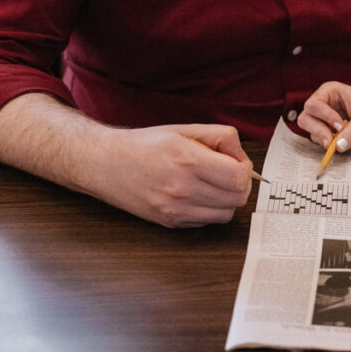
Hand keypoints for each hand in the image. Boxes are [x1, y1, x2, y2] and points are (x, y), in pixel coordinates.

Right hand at [88, 123, 253, 227]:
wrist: (104, 164)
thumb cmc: (143, 145)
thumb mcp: (183, 129)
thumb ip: (220, 137)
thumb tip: (241, 155)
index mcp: (188, 160)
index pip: (239, 177)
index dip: (246, 170)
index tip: (238, 163)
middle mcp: (182, 188)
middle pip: (237, 198)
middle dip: (240, 185)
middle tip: (229, 174)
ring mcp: (175, 209)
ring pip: (225, 214)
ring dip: (226, 200)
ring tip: (213, 185)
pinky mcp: (170, 222)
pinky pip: (206, 222)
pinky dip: (209, 210)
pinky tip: (198, 195)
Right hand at [298, 81, 350, 150]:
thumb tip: (338, 146)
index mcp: (330, 92)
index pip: (313, 105)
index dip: (324, 117)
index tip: (340, 125)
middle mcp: (325, 105)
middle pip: (306, 119)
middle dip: (320, 132)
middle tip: (333, 141)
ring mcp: (327, 119)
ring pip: (313, 133)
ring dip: (330, 141)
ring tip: (350, 141)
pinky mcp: (333, 132)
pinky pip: (325, 142)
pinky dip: (336, 146)